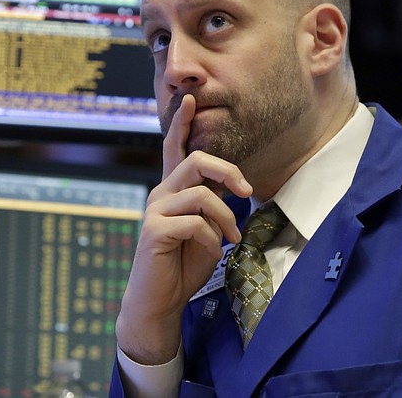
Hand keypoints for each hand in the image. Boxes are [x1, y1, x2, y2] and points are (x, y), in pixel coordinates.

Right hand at [115, 94, 251, 364]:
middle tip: (247, 192)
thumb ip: (212, 206)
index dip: (182, 123)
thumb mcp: (205, 229)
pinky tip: (214, 252)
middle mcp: (161, 194)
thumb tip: (233, 192)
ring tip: (231, 236)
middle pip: (196, 162)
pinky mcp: (154, 231)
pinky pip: (195, 223)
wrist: (160, 300)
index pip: (175, 149)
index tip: (192, 99)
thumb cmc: (183, 263)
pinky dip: (212, 238)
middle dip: (228, 172)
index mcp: (172, 190)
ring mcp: (155, 211)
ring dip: (225, 216)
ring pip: (200, 194)